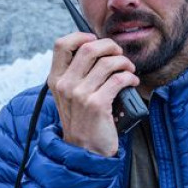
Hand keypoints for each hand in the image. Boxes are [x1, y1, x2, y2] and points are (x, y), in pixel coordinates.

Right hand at [48, 33, 138, 156]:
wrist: (84, 151)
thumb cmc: (82, 120)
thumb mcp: (68, 95)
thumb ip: (75, 73)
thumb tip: (96, 47)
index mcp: (56, 79)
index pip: (61, 44)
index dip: (81, 36)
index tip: (95, 40)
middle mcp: (65, 85)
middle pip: (88, 48)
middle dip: (110, 46)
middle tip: (119, 54)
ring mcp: (80, 95)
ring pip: (107, 62)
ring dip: (124, 62)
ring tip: (129, 69)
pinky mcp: (97, 105)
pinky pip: (118, 79)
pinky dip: (130, 76)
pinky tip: (132, 81)